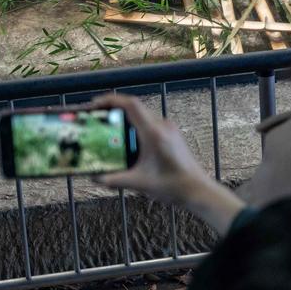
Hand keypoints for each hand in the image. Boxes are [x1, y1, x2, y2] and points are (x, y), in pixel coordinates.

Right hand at [93, 93, 244, 233]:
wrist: (197, 190)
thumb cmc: (173, 185)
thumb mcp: (138, 183)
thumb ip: (112, 180)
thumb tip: (92, 177)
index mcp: (154, 133)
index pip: (131, 105)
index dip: (111, 100)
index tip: (94, 104)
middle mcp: (162, 126)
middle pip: (134, 108)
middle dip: (113, 111)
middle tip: (95, 119)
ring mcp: (169, 129)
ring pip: (142, 116)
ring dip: (124, 120)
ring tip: (107, 130)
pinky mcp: (171, 135)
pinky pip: (149, 124)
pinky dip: (135, 128)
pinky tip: (125, 143)